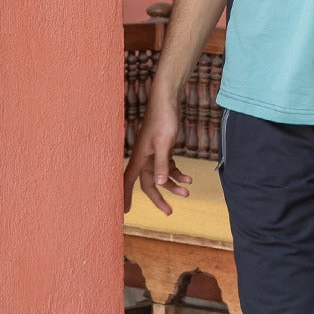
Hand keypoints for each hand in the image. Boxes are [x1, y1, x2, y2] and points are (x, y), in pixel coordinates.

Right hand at [123, 101, 191, 216]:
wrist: (167, 101)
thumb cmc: (163, 119)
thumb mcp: (164, 143)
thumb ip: (161, 163)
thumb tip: (160, 184)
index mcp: (140, 157)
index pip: (129, 182)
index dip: (126, 196)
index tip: (125, 212)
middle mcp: (144, 158)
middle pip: (149, 184)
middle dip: (159, 198)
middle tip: (169, 212)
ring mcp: (154, 154)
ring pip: (162, 176)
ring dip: (174, 185)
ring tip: (187, 192)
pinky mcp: (163, 149)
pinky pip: (168, 167)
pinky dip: (178, 173)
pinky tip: (188, 178)